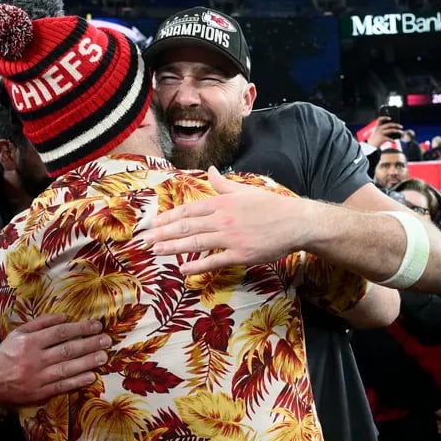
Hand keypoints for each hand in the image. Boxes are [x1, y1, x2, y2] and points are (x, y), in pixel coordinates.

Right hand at [0, 314, 110, 406]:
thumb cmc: (4, 355)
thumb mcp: (18, 334)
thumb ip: (41, 323)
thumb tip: (64, 317)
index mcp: (29, 342)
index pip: (60, 332)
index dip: (80, 328)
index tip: (96, 325)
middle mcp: (34, 359)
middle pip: (67, 350)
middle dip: (89, 344)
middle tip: (106, 340)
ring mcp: (37, 378)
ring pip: (67, 368)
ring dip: (88, 362)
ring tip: (103, 356)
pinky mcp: (38, 393)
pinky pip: (61, 386)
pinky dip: (77, 381)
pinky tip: (91, 376)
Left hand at [142, 166, 309, 274]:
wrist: (295, 222)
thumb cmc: (271, 206)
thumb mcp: (245, 191)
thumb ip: (224, 184)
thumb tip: (211, 171)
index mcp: (222, 202)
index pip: (189, 210)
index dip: (168, 217)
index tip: (153, 224)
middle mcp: (223, 219)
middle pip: (187, 227)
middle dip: (163, 233)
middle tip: (145, 241)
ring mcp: (231, 238)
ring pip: (196, 243)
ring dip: (173, 248)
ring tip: (156, 252)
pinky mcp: (240, 254)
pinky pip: (214, 261)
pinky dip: (197, 266)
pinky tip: (183, 269)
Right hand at [367, 117, 402, 147]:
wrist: (370, 145)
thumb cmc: (376, 139)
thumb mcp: (378, 133)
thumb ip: (384, 130)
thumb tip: (394, 129)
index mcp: (377, 126)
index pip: (380, 119)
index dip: (385, 117)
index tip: (390, 118)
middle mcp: (379, 128)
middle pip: (389, 124)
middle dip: (396, 125)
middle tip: (401, 126)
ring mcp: (381, 133)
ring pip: (391, 130)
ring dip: (397, 131)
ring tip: (401, 132)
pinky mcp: (382, 138)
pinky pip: (389, 138)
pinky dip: (392, 140)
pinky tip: (395, 142)